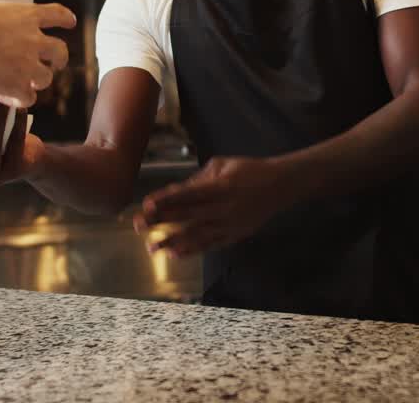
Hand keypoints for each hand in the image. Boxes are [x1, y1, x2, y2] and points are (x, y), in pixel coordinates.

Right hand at [0, 1, 75, 107]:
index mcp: (27, 16)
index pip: (56, 14)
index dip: (64, 19)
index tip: (70, 22)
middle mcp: (34, 39)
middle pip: (59, 50)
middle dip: (59, 59)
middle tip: (55, 64)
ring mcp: (30, 64)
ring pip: (45, 78)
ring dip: (37, 81)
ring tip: (25, 85)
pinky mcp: (20, 85)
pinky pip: (28, 98)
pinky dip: (18, 100)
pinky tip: (5, 97)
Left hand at [133, 156, 287, 257]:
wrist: (281, 185)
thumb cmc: (249, 169)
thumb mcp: (223, 164)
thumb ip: (199, 178)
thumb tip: (176, 190)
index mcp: (220, 186)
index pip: (187, 194)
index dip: (165, 200)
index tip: (145, 205)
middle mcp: (223, 207)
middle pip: (187, 216)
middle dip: (161, 221)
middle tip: (137, 226)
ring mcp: (229, 224)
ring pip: (196, 235)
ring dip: (172, 242)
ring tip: (152, 248)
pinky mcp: (235, 235)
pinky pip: (211, 245)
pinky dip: (193, 250)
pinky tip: (176, 254)